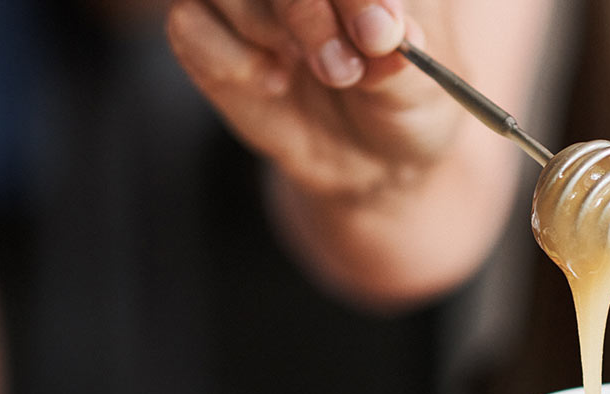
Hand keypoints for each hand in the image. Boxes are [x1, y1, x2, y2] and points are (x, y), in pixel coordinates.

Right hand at [166, 1, 459, 192]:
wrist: (373, 162)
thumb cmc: (402, 104)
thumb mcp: (419, 90)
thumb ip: (400, 55)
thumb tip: (383, 29)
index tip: (378, 35)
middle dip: (303, 8)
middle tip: (340, 67)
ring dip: (268, 29)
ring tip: (323, 71)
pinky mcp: (208, 36)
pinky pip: (190, 26)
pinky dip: (232, 59)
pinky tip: (275, 82)